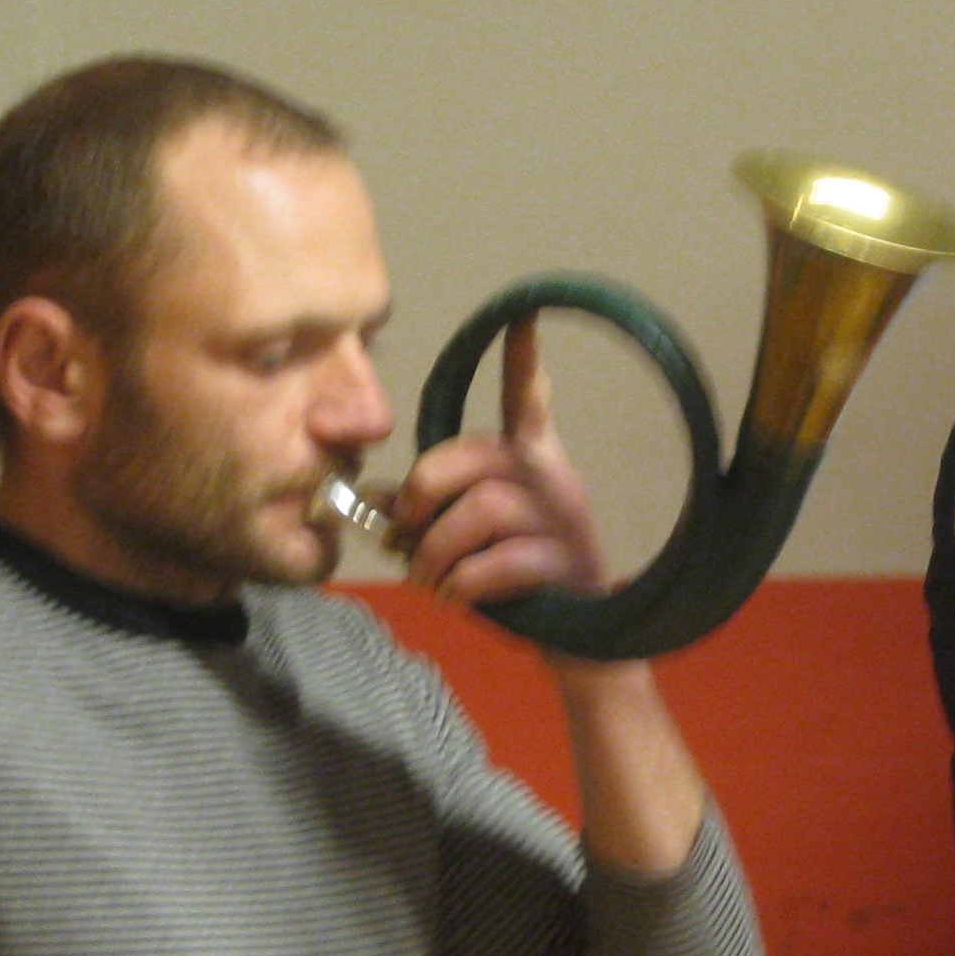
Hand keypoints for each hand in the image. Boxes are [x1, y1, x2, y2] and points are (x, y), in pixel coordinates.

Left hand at [396, 321, 612, 612]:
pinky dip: (464, 583)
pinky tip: (455, 599)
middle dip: (424, 494)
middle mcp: (552, 479)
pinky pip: (501, 561)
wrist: (582, 640)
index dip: (523, 361)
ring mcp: (563, 519)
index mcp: (531, 464)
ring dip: (438, 552)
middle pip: (475, 455)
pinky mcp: (566, 563)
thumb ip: (428, 514)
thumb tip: (372, 498)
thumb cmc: (521, 583)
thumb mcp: (470, 541)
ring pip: (483, 510)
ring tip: (429, 583)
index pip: (528, 401)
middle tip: (405, 534)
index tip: (522, 315)